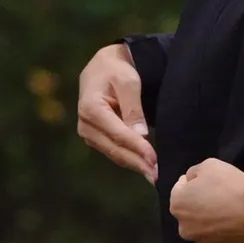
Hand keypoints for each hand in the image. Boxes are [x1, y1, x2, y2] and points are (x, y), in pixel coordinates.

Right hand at [76, 43, 157, 183]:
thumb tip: (141, 135)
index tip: (154, 159)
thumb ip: (133, 108)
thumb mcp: (128, 81)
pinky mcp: (96, 137)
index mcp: (91, 108)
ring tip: (155, 176)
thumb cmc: (117, 69)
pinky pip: (114, 151)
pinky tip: (145, 167)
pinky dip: (130, 159)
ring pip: (115, 153)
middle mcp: (86, 124)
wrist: (104, 66)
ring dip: (135, 165)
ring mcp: (89, 133)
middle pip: (115, 149)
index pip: (118, 134)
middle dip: (138, 163)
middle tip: (158, 176)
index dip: (137, 148)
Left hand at [169, 158, 243, 242]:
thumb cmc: (231, 186)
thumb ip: (193, 172)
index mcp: (178, 206)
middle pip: (189, 214)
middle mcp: (185, 229)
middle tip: (218, 198)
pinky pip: (220, 241)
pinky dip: (225, 235)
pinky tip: (236, 225)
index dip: (192, 184)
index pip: (179, 190)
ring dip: (211, 222)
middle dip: (198, 206)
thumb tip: (190, 180)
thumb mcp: (209, 164)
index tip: (206, 182)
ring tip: (228, 213)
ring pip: (203, 230)